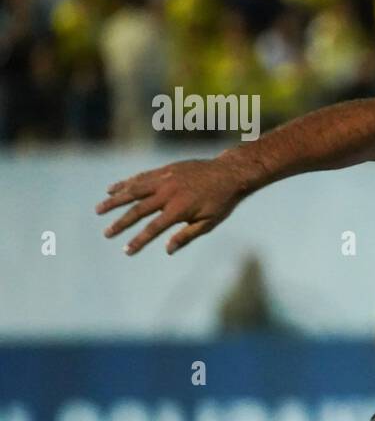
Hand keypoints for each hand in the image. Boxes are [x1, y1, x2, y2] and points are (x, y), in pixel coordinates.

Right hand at [96, 157, 248, 254]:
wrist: (230, 173)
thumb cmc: (221, 202)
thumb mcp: (208, 223)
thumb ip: (186, 235)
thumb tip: (167, 250)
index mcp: (179, 209)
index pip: (153, 228)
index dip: (139, 240)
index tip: (127, 251)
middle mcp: (168, 193)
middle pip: (138, 210)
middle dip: (121, 223)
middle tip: (107, 233)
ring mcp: (165, 179)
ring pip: (134, 190)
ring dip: (115, 200)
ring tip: (99, 209)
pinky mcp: (165, 170)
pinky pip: (141, 177)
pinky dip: (126, 183)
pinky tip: (113, 189)